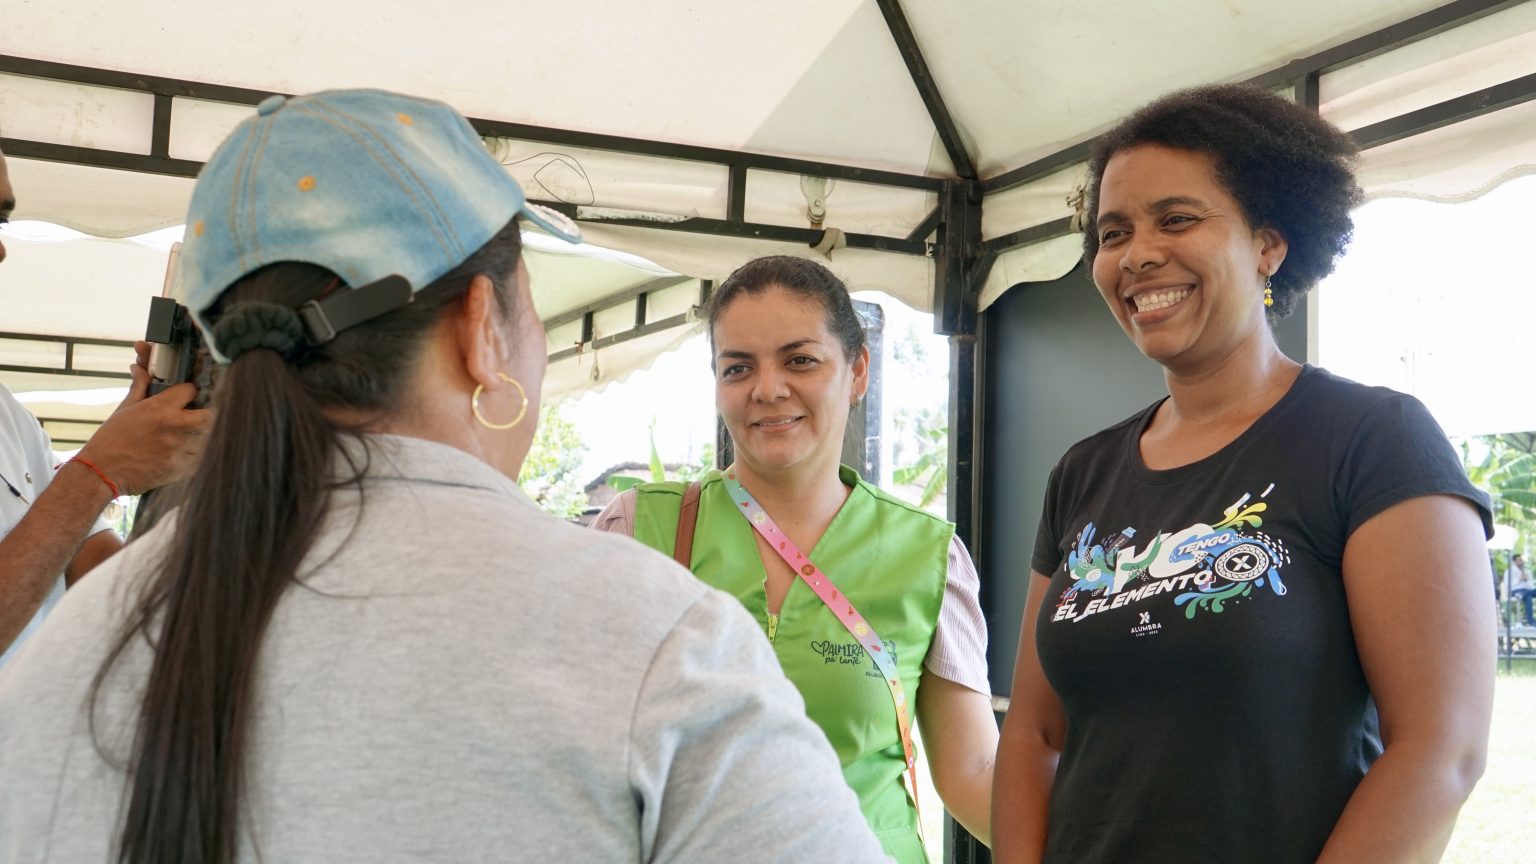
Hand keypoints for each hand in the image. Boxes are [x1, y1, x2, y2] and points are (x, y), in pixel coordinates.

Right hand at [76, 341, 211, 495]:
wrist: (102, 472)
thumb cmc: (111, 440)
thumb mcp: (124, 409)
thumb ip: (139, 387)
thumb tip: (140, 368)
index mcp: (159, 408)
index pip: (190, 390)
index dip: (189, 392)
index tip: (186, 396)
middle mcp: (173, 427)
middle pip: (210, 415)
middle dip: (206, 414)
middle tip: (196, 417)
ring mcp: (179, 449)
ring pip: (206, 438)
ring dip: (199, 436)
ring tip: (184, 437)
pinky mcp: (180, 468)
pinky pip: (198, 458)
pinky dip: (192, 455)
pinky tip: (179, 453)